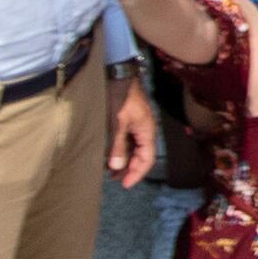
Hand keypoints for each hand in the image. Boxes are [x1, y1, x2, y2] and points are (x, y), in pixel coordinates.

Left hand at [107, 69, 159, 186]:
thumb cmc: (120, 96)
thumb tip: (117, 167)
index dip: (137, 173)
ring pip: (134, 149)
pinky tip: (110, 155)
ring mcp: (137, 125)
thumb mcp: (117, 122)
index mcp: (147, 131)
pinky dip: (121, 151)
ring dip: (125, 161)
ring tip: (111, 172)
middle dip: (131, 169)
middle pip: (142, 156)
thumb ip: (117, 145)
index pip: (147, 159)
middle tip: (116, 181)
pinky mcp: (129, 121)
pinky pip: (128, 141)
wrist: (118, 74)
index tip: (125, 185)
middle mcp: (145, 130)